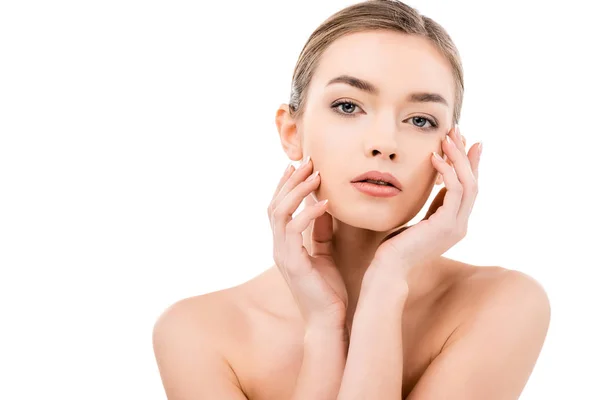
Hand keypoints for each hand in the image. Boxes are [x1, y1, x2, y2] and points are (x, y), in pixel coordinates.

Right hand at [268, 156, 347, 331]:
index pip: (278, 208)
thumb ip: (320, 230)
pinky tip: (325, 203)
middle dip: (290, 181)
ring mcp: (282, 255)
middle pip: (274, 205)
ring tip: (315, 175)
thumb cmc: (327, 290)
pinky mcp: (293, 263)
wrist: (328, 322)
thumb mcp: (325, 253)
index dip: (285, 185)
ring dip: (297, 191)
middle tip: (307, 161)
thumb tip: (324, 205)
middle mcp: (278, 247)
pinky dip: (308, 213)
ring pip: (279, 212)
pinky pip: (294, 230)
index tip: (298, 165)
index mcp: (284, 245)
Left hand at [365, 125, 481, 285]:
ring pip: (468, 184)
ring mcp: (456, 226)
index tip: (464, 140)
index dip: (468, 163)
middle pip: (473, 182)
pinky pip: (453, 191)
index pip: (467, 187)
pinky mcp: (446, 225)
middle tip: (458, 130)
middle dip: (466, 154)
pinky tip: (434, 157)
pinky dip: (447, 172)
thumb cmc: (395, 245)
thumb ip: (431, 204)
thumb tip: (436, 182)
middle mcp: (460, 224)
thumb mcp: (417, 218)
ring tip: (447, 137)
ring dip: (458, 158)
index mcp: (454, 222)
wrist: (388, 268)